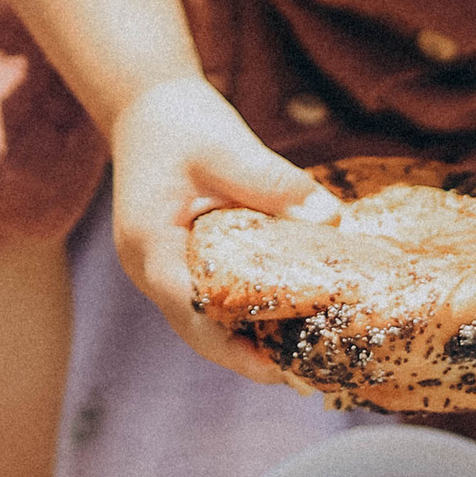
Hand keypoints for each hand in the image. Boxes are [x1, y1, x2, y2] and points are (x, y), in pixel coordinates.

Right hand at [109, 73, 341, 378]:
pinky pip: (205, 299)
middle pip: (195, 329)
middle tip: (302, 374)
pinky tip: (280, 316)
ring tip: (299, 355)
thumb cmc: (180, 121)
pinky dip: (238, 313)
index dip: (233, 346)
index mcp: (150, 243)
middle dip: (245, 355)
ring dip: (243, 339)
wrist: (144, 101)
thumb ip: (274, 182)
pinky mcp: (174, 258)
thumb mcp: (228, 147)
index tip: (278, 367)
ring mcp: (157, 265)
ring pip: (199, 320)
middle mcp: (147, 265)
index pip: (191, 311)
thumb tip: (330, 219)